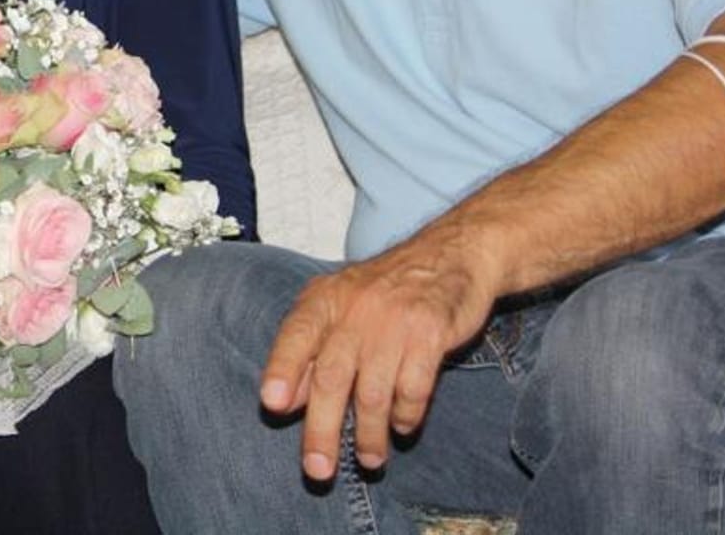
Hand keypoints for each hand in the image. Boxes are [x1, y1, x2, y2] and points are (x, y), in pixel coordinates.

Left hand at [260, 224, 500, 480]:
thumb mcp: (339, 306)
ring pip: (373, 392)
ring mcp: (394, 320)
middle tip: (319, 470)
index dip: (283, 371)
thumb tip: (283, 400)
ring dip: (368, 434)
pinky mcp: (431, 332)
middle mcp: (355, 308)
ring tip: (368, 459)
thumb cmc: (386, 291)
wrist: (451, 254)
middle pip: (332, 377)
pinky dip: (406, 415)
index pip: (295, 336)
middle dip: (322, 430)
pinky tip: (403, 425)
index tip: (272, 404)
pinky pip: (413, 387)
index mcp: (325, 300)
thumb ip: (310, 350)